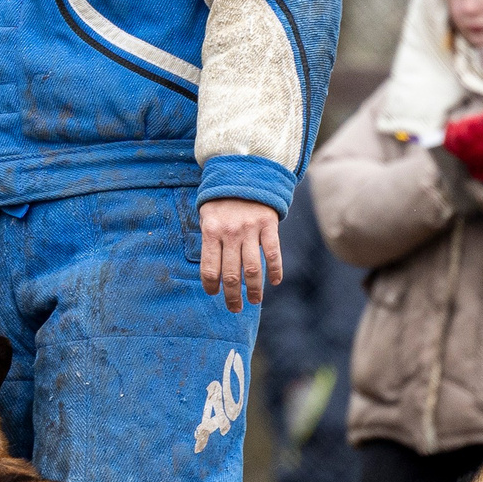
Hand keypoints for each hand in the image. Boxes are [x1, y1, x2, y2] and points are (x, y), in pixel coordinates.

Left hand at [199, 198, 281, 312]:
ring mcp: (250, 229)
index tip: (214, 294)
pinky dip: (275, 269)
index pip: (210, 269)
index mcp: (211, 231)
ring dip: (254, 290)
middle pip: (231, 274)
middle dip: (233, 296)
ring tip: (254, 301)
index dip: (211, 286)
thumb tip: (211, 272)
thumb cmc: (222, 200)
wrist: (245, 173)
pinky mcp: (268, 225)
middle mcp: (230, 233)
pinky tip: (274, 281)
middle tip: (235, 308)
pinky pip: (273, 253)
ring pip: (252, 269)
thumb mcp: (207, 215)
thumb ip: (209, 241)